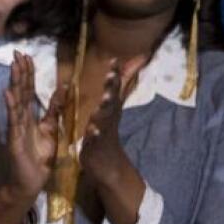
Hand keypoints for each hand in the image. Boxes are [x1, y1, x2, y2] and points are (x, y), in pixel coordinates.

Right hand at [1, 51, 66, 208]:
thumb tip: (62, 89)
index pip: (29, 91)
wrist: (31, 182)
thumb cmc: (39, 158)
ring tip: (14, 66)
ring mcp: (15, 128)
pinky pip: (13, 120)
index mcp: (29, 117)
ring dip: (14, 83)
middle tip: (17, 52)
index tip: (27, 56)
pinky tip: (8, 93)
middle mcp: (20, 119)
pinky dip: (10, 106)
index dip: (29, 74)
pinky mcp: (13, 139)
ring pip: (16, 101)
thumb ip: (54, 111)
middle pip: (21, 91)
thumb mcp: (51, 130)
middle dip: (19, 72)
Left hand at [80, 56, 144, 185]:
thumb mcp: (110, 110)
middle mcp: (108, 118)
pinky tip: (93, 129)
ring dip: (105, 107)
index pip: (113, 89)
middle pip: (111, 100)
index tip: (113, 59)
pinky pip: (96, 138)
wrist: (108, 164)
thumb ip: (117, 91)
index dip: (113, 75)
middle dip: (111, 87)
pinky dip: (95, 133)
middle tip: (111, 74)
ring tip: (105, 97)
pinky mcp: (96, 145)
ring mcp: (103, 131)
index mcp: (110, 109)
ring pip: (105, 117)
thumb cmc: (106, 132)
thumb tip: (129, 71)